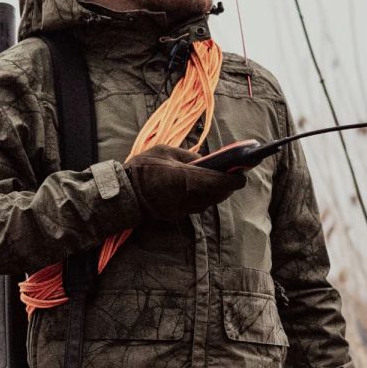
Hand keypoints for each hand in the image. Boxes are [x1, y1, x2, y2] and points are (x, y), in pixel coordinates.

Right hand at [125, 144, 245, 219]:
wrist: (123, 194)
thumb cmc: (141, 168)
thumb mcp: (164, 152)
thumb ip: (188, 156)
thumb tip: (206, 160)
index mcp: (185, 179)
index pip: (218, 181)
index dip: (234, 179)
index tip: (243, 174)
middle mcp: (187, 197)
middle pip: (217, 194)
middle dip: (227, 186)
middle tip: (235, 175)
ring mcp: (181, 209)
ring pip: (208, 203)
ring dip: (217, 193)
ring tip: (222, 181)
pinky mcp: (176, 215)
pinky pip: (196, 206)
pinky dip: (204, 198)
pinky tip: (204, 189)